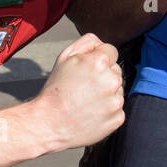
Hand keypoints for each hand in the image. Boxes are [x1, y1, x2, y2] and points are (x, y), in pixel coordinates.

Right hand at [28, 34, 124, 151]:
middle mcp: (112, 80)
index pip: (111, 51)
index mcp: (100, 62)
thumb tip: (101, 43)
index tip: (87, 69)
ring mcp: (116, 101)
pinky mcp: (117, 118)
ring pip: (117, 90)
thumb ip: (86, 42)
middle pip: (115, 70)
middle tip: (83, 87)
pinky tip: (91, 112)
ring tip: (85, 101)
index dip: (98, 58)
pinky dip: (107, 111)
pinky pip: (117, 109)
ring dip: (106, 93)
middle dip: (103, 75)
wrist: (49, 123)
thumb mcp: (64, 57)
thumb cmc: (56, 90)